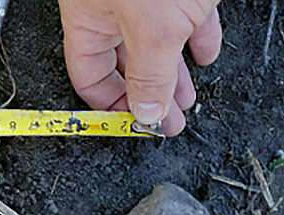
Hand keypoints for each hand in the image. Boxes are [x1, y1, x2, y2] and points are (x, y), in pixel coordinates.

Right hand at [59, 0, 221, 135]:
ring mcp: (144, 0)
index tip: (131, 124)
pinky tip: (203, 53)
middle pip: (125, 66)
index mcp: (89, 19)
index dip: (109, 104)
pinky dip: (196, 41)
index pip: (89, 75)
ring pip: (156, 45)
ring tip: (186, 100)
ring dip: (174, 76)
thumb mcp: (153, 30)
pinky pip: (186, 19)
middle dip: (149, 95)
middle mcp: (112, 10)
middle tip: (164, 120)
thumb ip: (150, 75)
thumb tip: (147, 110)